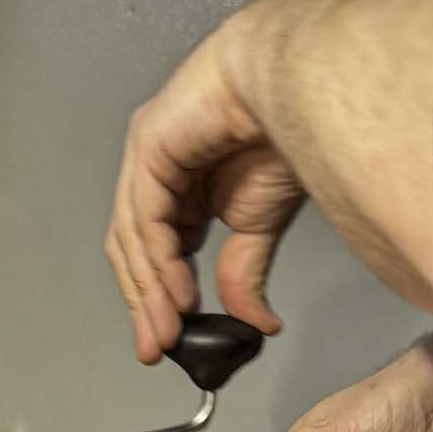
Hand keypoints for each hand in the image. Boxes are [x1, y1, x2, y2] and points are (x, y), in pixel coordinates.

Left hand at [105, 20, 305, 362]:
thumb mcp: (259, 225)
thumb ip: (243, 274)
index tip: (170, 341)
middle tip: (157, 347)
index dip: (159, 299)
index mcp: (181, 188)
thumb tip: (256, 323)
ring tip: (168, 331)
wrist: (300, 84)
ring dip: (150, 292)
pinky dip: (157, 260)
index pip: (155, 251)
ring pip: (133, 239)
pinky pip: (144, 217)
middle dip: (147, 304)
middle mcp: (157, 172)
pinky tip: (176, 291)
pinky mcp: (147, 146)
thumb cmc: (286, 132)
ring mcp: (146, 156)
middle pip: (135, 250)